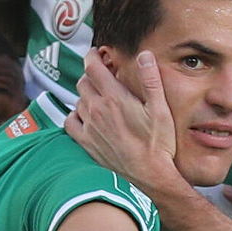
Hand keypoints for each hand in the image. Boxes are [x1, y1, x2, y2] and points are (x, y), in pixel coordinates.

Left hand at [65, 49, 183, 194]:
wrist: (148, 177)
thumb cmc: (158, 145)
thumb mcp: (161, 110)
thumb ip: (151, 80)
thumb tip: (144, 55)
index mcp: (114, 98)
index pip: (92, 66)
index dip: (93, 55)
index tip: (98, 53)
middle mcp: (97, 110)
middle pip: (84, 81)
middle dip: (92, 74)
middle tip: (105, 75)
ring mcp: (89, 127)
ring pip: (78, 100)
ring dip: (87, 94)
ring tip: (101, 97)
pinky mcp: (85, 143)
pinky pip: (70, 122)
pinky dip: (77, 115)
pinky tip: (88, 117)